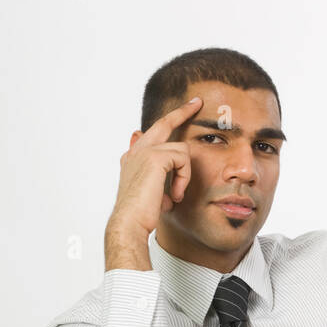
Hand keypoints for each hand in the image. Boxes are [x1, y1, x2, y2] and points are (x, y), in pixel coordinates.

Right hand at [104, 95, 202, 269]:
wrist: (129, 223)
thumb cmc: (141, 216)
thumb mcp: (155, 198)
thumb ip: (162, 188)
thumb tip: (173, 194)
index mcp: (134, 158)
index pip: (153, 134)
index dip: (168, 123)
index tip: (182, 113)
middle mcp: (136, 150)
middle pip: (163, 122)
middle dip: (182, 112)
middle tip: (197, 103)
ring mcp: (143, 150)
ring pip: (180, 150)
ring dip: (184, 175)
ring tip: (176, 195)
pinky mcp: (154, 156)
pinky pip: (183, 159)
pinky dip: (183, 179)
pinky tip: (175, 195)